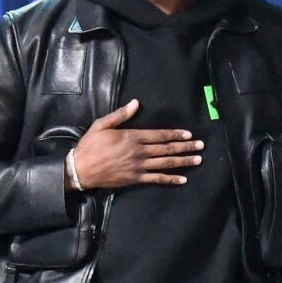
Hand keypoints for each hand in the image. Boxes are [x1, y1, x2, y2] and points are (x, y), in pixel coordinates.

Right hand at [67, 99, 202, 190]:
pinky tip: (182, 179)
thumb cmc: (90, 146)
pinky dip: (170, 179)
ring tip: (198, 160)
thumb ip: (120, 115)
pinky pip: (157, 179)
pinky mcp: (135, 179)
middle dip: (185, 147)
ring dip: (183, 161)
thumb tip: (136, 103)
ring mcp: (139, 166)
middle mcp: (139, 151)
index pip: (159, 135)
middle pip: (166, 149)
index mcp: (132, 137)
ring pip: (165, 163)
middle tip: (200, 146)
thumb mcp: (101, 125)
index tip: (189, 134)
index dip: (175, 134)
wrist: (81, 170)